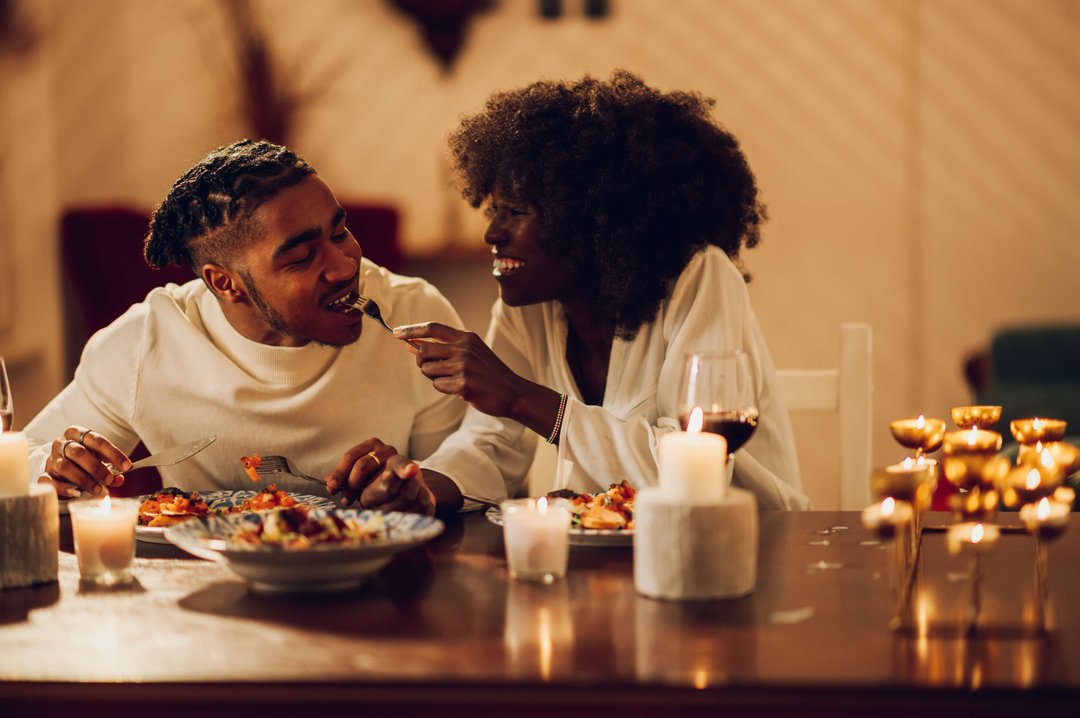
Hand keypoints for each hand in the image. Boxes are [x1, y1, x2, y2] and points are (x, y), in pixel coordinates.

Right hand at [37, 426, 130, 498]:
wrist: (59, 467)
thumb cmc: (84, 462)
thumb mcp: (99, 461)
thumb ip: (110, 470)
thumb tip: (119, 479)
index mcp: (77, 434)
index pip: (96, 440)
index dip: (113, 453)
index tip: (126, 466)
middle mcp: (62, 444)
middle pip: (78, 453)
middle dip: (96, 467)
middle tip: (109, 479)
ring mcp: (52, 459)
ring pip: (65, 467)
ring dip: (84, 479)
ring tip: (98, 489)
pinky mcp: (45, 475)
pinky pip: (49, 481)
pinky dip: (63, 488)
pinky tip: (75, 493)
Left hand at [325, 439, 434, 515]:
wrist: (412, 485)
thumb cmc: (379, 480)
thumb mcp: (361, 476)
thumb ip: (346, 478)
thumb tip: (328, 481)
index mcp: (373, 446)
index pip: (352, 457)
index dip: (340, 473)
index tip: (332, 489)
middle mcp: (388, 450)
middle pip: (363, 465)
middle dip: (351, 486)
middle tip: (346, 500)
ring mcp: (404, 461)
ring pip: (383, 482)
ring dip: (371, 500)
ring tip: (368, 508)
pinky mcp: (416, 477)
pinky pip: (402, 490)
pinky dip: (394, 500)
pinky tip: (401, 485)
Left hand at [394, 322, 523, 416]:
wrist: (512, 392)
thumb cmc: (487, 373)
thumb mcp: (469, 353)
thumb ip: (443, 348)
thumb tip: (411, 345)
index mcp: (466, 337)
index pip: (433, 328)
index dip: (412, 330)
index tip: (396, 333)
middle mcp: (464, 348)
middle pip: (423, 351)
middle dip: (421, 361)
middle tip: (433, 368)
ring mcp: (463, 366)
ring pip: (428, 370)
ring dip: (435, 377)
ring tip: (453, 379)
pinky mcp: (463, 384)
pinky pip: (438, 385)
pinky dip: (444, 388)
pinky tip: (460, 388)